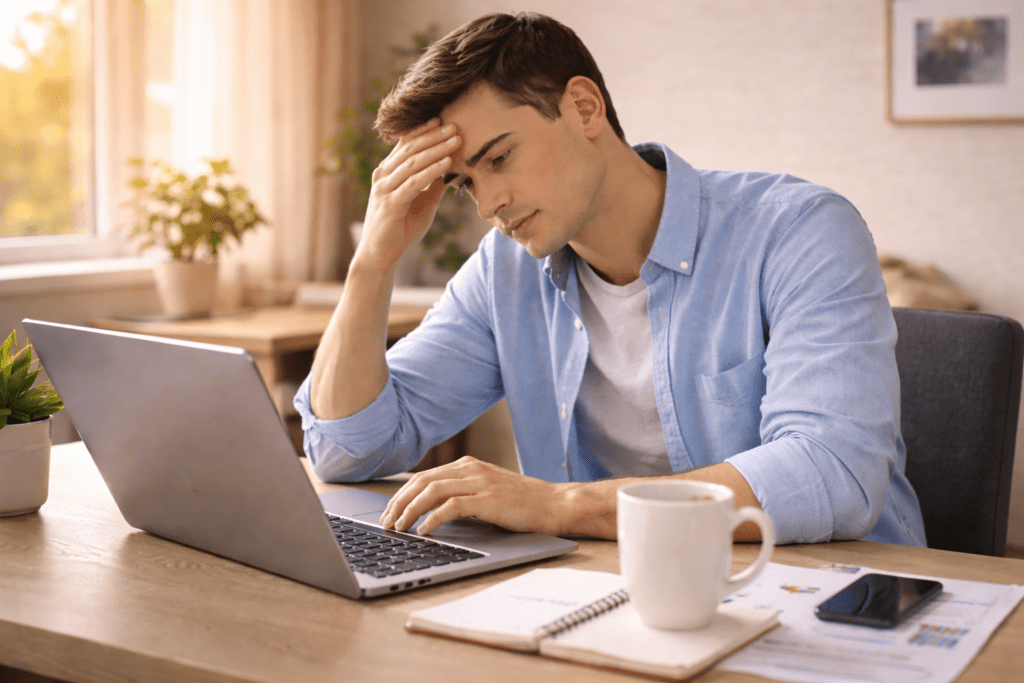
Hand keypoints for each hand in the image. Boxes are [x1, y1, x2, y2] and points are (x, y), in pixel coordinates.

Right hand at [356, 118, 460, 271]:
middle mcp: (383, 175)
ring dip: (436, 149)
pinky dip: (431, 171)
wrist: (380, 254)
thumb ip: (434, 184)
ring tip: (456, 140)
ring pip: (413, 162)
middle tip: (455, 125)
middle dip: (434, 136)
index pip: (406, 144)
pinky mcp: (390, 204)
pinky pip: (414, 183)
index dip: (424, 130)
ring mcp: (385, 189)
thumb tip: (452, 167)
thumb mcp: (423, 202)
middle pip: (411, 148)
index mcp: (388, 172)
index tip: (443, 120)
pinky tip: (446, 164)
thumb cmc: (401, 228)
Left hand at [380, 456, 571, 536]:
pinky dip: (432, 518)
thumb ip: (462, 495)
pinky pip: (451, 506)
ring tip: (399, 528)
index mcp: (468, 465)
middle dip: (399, 502)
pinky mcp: (488, 499)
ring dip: (410, 510)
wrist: (554, 504)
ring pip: (431, 491)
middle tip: (386, 522)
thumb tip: (428, 512)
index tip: (389, 512)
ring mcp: (480, 482)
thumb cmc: (522, 503)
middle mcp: (471, 469)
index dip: (402, 494)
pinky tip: (423, 531)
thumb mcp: (487, 492)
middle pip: (422, 481)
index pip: (424, 476)